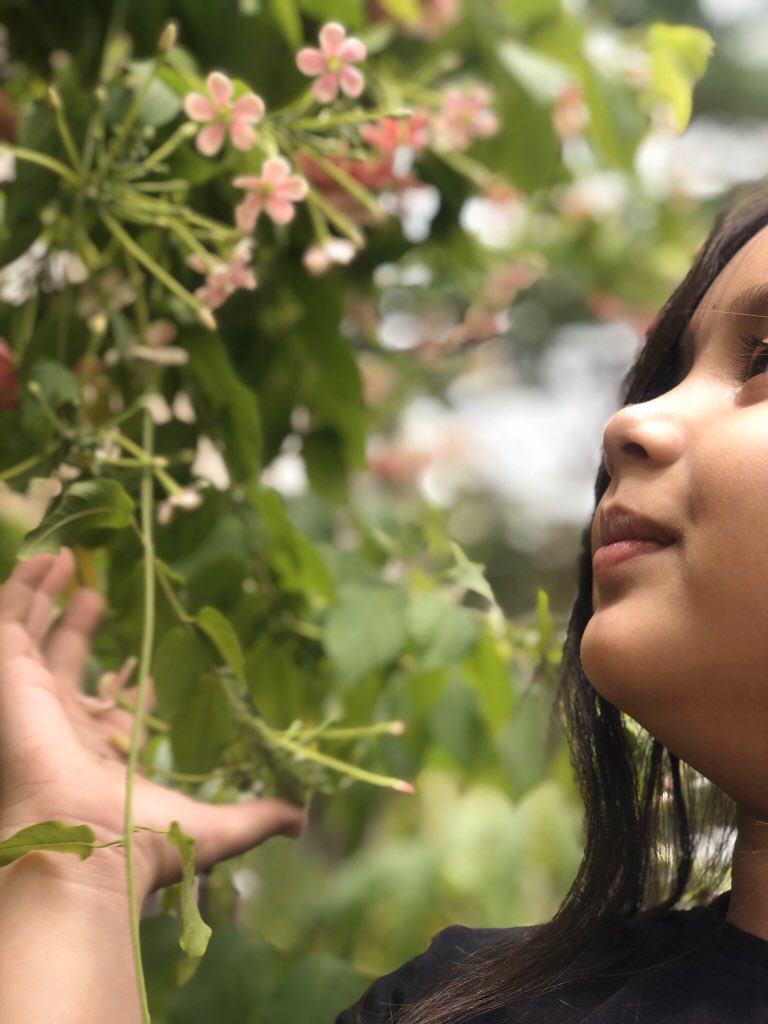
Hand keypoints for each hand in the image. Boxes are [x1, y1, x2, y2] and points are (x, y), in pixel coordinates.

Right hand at [0, 550, 304, 898]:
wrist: (85, 848)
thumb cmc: (142, 841)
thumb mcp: (215, 827)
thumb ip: (256, 817)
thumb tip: (302, 819)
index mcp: (102, 757)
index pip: (113, 710)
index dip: (130, 685)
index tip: (148, 665)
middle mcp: (62, 726)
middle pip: (67, 664)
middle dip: (79, 628)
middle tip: (95, 593)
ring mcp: (30, 698)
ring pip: (32, 636)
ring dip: (46, 597)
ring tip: (62, 557)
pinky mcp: (10, 678)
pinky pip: (11, 620)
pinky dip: (22, 588)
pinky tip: (43, 557)